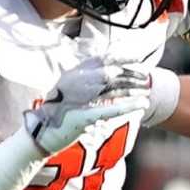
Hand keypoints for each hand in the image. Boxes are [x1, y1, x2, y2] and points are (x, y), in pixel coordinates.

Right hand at [24, 59, 150, 154]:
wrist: (41, 132)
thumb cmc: (57, 114)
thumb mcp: (70, 94)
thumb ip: (86, 85)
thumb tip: (105, 77)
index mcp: (73, 75)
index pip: (100, 60)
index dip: (119, 57)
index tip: (136, 57)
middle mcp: (75, 83)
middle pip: (110, 74)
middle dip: (130, 74)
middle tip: (145, 76)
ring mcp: (79, 99)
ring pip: (113, 89)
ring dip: (133, 88)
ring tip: (147, 89)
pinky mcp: (84, 116)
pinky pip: (111, 109)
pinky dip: (129, 106)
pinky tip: (142, 104)